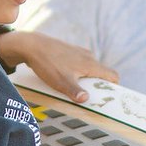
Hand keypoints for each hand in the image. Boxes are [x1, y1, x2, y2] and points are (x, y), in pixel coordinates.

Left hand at [0, 30, 117, 102]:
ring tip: (74, 89)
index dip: (114, 86)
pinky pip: (79, 64)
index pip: (112, 75)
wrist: (31, 45)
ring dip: (85, 79)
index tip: (107, 96)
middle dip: (97, 85)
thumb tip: (86, 99)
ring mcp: (78, 52)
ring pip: (89, 68)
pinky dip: (76, 72)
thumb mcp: (61, 82)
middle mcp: (88, 56)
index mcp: (91, 64)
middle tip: (88, 97)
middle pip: (101, 73)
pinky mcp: (69, 51)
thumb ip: (75, 91)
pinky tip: (63, 78)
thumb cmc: (48, 64)